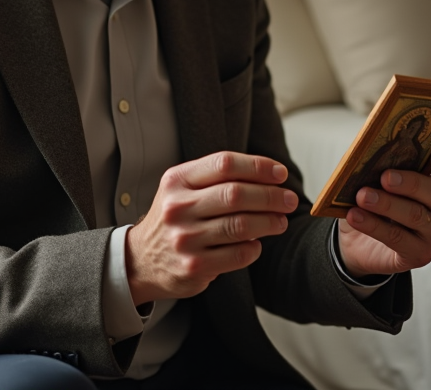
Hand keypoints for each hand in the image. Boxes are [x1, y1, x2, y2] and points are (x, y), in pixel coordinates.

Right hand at [125, 151, 298, 306]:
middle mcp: (178, 207)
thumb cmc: (175, 217)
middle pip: (236, 194)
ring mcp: (185, 239)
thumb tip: (271, 174)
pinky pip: (238, 254)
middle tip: (289, 199)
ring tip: (281, 221)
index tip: (280, 173)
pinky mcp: (194, 266)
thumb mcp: (183, 189)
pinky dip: (254, 247)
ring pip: (241, 225)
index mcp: (177, 180)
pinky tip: (257, 243)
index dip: (258, 166)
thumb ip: (217, 178)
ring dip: (269, 222)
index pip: (224, 164)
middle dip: (271, 196)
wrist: (140, 260)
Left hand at [336, 150, 430, 278]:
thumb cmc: (373, 203)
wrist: (358, 241)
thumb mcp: (376, 183)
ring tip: (363, 196)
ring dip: (387, 204)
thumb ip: (381, 169)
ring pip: (415, 215)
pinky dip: (373, 225)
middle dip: (410, 183)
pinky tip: (355, 216)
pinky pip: (397, 238)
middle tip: (385, 177)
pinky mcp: (419, 255)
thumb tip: (367, 157)